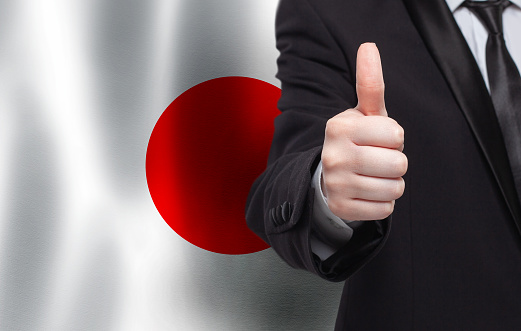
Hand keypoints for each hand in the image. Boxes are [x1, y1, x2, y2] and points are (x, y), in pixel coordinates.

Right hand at [321, 43, 406, 220]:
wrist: (330, 176)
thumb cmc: (356, 141)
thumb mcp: (364, 113)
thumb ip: (370, 83)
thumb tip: (369, 46)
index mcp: (340, 127)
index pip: (397, 136)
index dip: (394, 139)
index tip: (378, 140)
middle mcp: (334, 156)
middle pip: (398, 164)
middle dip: (395, 163)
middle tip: (377, 160)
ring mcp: (336, 184)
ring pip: (394, 189)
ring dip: (391, 183)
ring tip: (373, 176)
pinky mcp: (341, 208)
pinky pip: (385, 209)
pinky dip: (383, 202)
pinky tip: (367, 192)